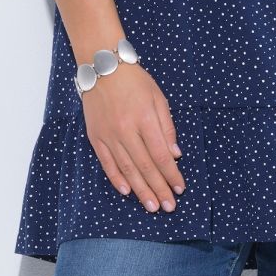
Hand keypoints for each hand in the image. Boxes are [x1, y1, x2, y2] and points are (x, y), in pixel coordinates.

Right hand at [80, 63, 186, 213]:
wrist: (103, 67)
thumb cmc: (135, 81)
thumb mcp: (158, 98)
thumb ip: (167, 128)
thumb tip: (175, 154)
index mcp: (145, 119)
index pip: (161, 155)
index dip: (171, 174)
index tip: (180, 189)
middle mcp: (126, 130)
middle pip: (145, 166)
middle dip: (159, 189)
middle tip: (168, 207)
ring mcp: (109, 135)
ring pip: (127, 169)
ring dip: (140, 190)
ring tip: (152, 206)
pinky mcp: (96, 137)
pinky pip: (107, 163)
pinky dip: (117, 178)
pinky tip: (127, 191)